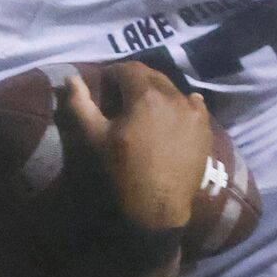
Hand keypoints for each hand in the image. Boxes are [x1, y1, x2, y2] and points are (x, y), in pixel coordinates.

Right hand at [58, 61, 210, 231]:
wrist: (156, 207)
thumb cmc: (122, 172)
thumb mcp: (94, 138)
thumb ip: (81, 104)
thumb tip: (71, 79)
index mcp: (145, 95)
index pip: (129, 68)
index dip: (114, 73)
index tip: (106, 85)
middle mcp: (174, 96)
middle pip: (153, 76)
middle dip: (136, 81)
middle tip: (123, 97)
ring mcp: (193, 111)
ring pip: (173, 89)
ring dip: (158, 93)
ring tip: (146, 110)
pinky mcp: (205, 127)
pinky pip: (194, 104)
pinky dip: (182, 104)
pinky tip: (173, 115)